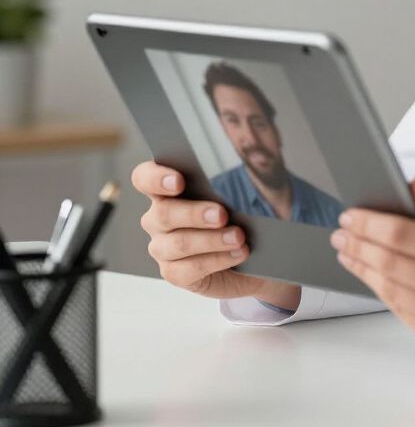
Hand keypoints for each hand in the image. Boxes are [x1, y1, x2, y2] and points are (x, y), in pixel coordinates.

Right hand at [132, 161, 299, 309]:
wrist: (258, 251)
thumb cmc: (246, 210)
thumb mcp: (246, 186)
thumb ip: (239, 169)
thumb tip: (252, 153)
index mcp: (168, 189)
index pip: (144, 177)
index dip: (155, 178)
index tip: (178, 181)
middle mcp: (158, 218)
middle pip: (163, 213)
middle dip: (194, 213)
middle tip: (222, 214)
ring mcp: (163, 247)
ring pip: (178, 243)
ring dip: (211, 239)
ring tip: (238, 236)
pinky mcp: (175, 273)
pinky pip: (190, 269)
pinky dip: (218, 260)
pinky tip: (238, 252)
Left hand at [330, 176, 414, 356]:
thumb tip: (412, 186)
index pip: (401, 235)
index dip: (370, 224)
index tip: (351, 215)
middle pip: (389, 263)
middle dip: (358, 245)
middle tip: (340, 233)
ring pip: (389, 290)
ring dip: (363, 269)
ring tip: (348, 253)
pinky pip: (401, 311)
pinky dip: (382, 291)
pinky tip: (373, 276)